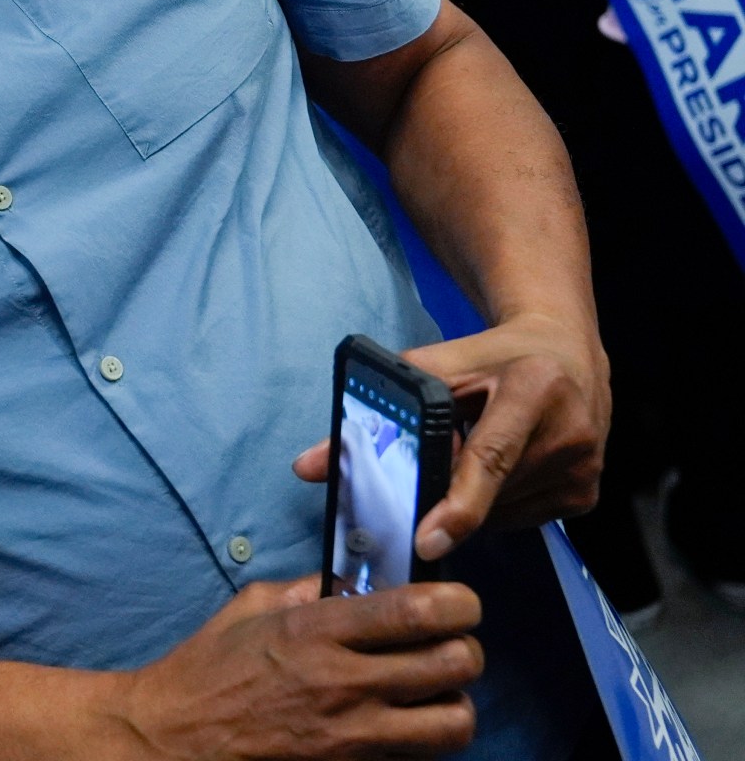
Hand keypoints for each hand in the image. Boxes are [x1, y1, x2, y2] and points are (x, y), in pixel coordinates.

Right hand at [113, 578, 482, 757]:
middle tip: (446, 648)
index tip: (456, 604)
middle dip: (464, 651)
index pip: (422, 611)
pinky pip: (419, 758)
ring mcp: (353, 735)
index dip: (459, 604)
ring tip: (431, 695)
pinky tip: (400, 728)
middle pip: (457, 664)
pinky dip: (422, 743)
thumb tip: (356, 582)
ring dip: (453, 704)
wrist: (174, 738)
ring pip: (456, 722)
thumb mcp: (251, 607)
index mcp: (318, 630)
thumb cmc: (207, 670)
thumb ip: (310, 590)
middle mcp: (345, 682)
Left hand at [291, 314, 609, 560]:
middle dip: (447, 494)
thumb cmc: (492, 358)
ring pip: (501, 514)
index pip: (490, 457)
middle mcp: (570, 430)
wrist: (569, 354)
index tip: (426, 540)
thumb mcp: (436, 369)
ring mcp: (585, 467)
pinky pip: (522, 519)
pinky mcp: (587, 493)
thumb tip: (307, 467)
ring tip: (475, 451)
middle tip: (430, 471)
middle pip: (489, 492)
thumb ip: (374, 414)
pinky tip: (501, 469)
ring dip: (472, 499)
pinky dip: (497, 504)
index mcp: (534, 388)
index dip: (457, 504)